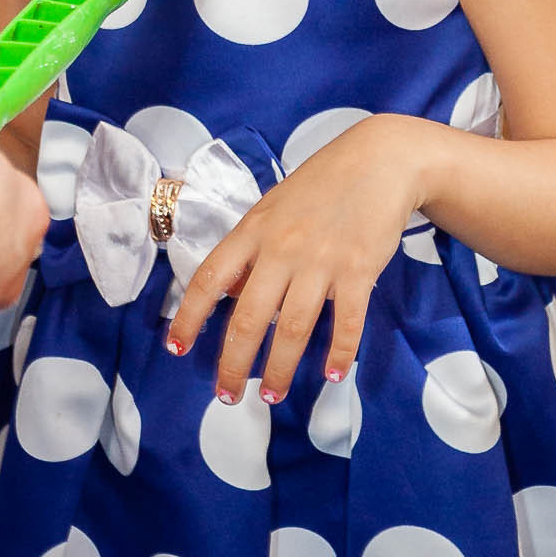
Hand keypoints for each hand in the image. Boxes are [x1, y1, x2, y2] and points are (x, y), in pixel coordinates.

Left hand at [165, 114, 427, 402]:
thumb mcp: (273, 208)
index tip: (176, 350)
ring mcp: (320, 261)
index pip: (209, 279)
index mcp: (253, 230)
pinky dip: (339, 354)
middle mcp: (281, 248)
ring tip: (272, 396)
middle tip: (227, 396)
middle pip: (248, 318)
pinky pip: (346, 323)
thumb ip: (251, 249)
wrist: (379, 160)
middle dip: (233, 364)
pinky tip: (333, 375)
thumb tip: (231, 293)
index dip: (189, 318)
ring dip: (280, 371)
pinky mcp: (359, 270)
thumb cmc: (321, 184)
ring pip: (292, 330)